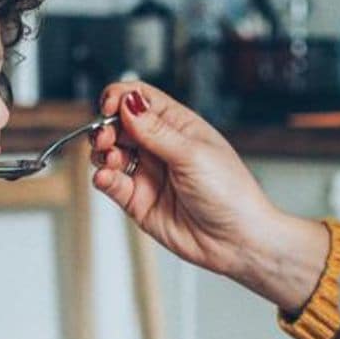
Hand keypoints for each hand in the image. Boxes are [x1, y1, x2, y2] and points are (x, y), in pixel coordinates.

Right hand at [90, 83, 328, 311]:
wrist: (237, 240)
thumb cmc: (230, 193)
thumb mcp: (193, 154)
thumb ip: (155, 131)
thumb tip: (128, 102)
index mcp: (178, 126)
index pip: (140, 99)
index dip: (120, 98)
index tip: (110, 106)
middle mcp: (160, 147)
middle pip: (119, 124)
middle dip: (106, 127)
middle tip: (106, 137)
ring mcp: (148, 173)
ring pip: (110, 153)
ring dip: (102, 152)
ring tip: (112, 159)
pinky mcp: (138, 200)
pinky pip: (111, 183)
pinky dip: (102, 178)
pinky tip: (106, 177)